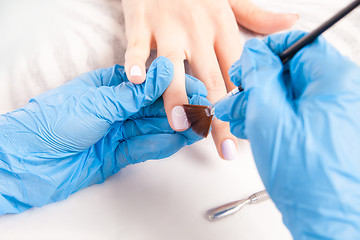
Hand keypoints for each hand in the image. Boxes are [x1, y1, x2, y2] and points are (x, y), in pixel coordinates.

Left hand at [0, 57, 209, 214]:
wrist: (29, 161)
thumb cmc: (55, 123)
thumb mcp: (99, 102)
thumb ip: (135, 93)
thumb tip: (163, 71)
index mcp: (110, 87)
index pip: (150, 84)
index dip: (175, 86)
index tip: (197, 89)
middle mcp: (117, 108)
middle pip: (154, 108)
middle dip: (179, 109)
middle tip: (202, 112)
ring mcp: (118, 131)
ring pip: (153, 128)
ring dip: (174, 129)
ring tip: (196, 128)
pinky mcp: (118, 153)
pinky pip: (144, 147)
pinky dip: (160, 145)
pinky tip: (177, 141)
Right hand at [122, 0, 297, 159]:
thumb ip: (258, 15)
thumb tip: (291, 22)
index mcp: (222, 28)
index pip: (237, 72)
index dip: (244, 103)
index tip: (249, 130)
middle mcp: (199, 32)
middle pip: (212, 80)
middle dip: (218, 117)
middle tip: (225, 148)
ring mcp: (169, 28)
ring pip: (175, 67)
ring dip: (178, 96)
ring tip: (182, 124)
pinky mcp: (142, 22)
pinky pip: (138, 44)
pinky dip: (136, 61)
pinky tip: (136, 80)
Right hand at [215, 31, 359, 237]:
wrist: (327, 221)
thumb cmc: (308, 179)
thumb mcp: (269, 117)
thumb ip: (258, 77)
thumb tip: (254, 55)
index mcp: (337, 82)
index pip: (298, 45)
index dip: (266, 52)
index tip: (246, 63)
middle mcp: (344, 95)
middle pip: (293, 71)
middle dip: (258, 84)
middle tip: (237, 98)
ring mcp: (338, 114)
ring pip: (292, 93)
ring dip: (262, 103)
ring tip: (241, 117)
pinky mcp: (328, 130)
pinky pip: (297, 112)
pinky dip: (274, 117)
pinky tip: (256, 127)